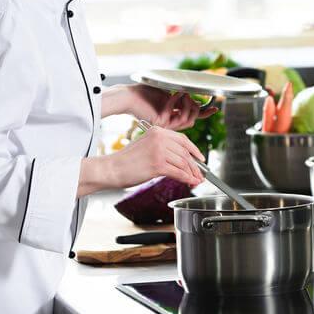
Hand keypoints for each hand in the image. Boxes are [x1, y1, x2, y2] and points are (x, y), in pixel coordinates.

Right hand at [77, 124, 204, 195]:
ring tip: (195, 181)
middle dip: (195, 166)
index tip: (201, 158)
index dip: (194, 150)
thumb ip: (164, 148)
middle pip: (185, 152)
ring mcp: (159, 151)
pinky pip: (178, 172)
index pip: (183, 139)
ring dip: (192, 174)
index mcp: (157, 130)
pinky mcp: (157, 165)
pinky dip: (187, 179)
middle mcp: (159, 138)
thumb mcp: (146, 146)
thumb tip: (182, 160)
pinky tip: (190, 182)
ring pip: (184, 163)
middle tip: (200, 174)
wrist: (112, 168)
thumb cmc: (127, 160)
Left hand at [125, 84, 218, 130]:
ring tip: (181, 94)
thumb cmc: (147, 92)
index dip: (205, 112)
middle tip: (189, 96)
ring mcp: (166, 125)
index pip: (193, 116)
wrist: (131, 96)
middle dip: (195, 106)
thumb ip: (184, 98)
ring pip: (187, 120)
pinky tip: (172, 94)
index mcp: (173, 114)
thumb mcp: (170, 93)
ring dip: (187, 105)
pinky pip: (177, 116)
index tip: (215, 107)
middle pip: (193, 119)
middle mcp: (171, 122)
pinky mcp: (162, 124)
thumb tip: (198, 100)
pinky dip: (177, 102)